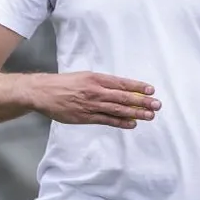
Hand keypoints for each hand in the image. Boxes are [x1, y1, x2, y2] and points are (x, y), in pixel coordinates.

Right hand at [28, 71, 159, 127]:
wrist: (43, 92)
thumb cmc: (63, 83)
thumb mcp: (83, 76)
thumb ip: (101, 82)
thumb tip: (120, 88)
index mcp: (95, 78)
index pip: (121, 83)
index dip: (137, 87)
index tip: (151, 90)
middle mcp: (95, 91)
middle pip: (123, 97)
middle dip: (142, 101)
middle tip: (156, 105)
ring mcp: (91, 105)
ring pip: (118, 109)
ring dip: (135, 113)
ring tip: (150, 115)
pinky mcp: (85, 117)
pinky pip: (107, 120)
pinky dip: (120, 122)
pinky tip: (132, 123)